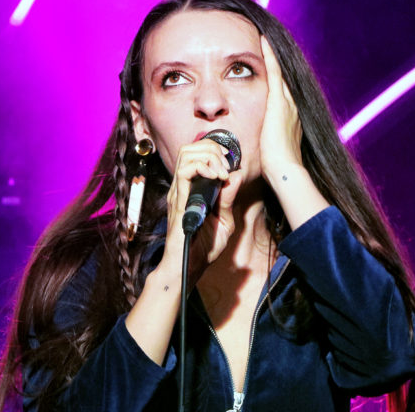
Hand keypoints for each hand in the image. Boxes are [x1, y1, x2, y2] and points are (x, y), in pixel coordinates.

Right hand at [157, 138, 244, 281]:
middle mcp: (182, 187)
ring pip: (186, 154)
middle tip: (226, 165)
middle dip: (212, 148)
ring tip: (222, 172)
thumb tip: (236, 175)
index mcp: (192, 189)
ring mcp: (179, 192)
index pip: (196, 154)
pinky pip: (185, 172)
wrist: (188, 266)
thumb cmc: (203, 247)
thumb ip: (229, 198)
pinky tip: (216, 178)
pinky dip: (203, 167)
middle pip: (190, 148)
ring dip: (209, 156)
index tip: (231, 163)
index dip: (215, 150)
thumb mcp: (224, 220)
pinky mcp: (178, 201)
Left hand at [259, 35, 303, 181]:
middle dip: (275, 58)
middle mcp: (292, 105)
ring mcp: (287, 102)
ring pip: (279, 69)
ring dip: (271, 52)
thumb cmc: (273, 166)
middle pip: (282, 75)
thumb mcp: (268, 148)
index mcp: (289, 116)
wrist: (284, 171)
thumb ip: (262, 140)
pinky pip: (274, 70)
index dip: (275, 73)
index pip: (280, 89)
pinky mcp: (279, 101)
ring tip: (263, 35)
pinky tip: (262, 40)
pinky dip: (269, 55)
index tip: (267, 61)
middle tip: (265, 39)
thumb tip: (246, 144)